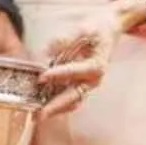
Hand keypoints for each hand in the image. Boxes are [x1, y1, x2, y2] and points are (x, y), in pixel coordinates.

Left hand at [37, 0, 136, 118]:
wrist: (108, 31)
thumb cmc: (97, 29)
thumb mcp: (83, 28)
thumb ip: (64, 41)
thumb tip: (46, 54)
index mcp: (97, 65)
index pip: (77, 71)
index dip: (59, 74)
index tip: (42, 76)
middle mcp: (93, 79)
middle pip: (74, 96)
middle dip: (56, 106)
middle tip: (40, 114)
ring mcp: (87, 85)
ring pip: (71, 102)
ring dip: (55, 109)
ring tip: (37, 116)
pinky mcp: (80, 86)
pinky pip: (69, 100)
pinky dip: (57, 105)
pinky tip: (42, 107)